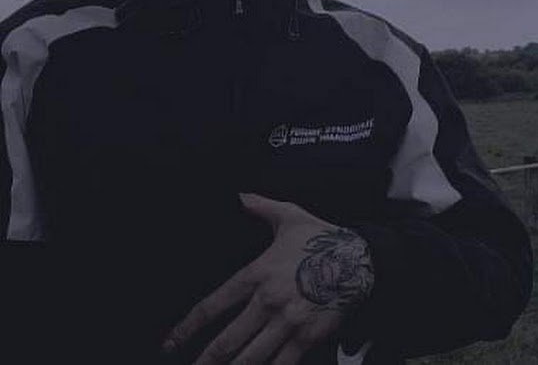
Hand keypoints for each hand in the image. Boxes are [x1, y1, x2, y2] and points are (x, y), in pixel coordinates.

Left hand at [162, 192, 374, 363]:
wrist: (360, 257)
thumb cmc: (324, 237)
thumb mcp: (291, 216)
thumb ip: (261, 207)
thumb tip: (239, 196)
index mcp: (258, 273)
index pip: (214, 305)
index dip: (187, 327)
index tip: (171, 342)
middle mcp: (268, 301)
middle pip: (226, 342)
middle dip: (205, 361)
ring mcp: (287, 323)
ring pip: (249, 359)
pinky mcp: (306, 338)